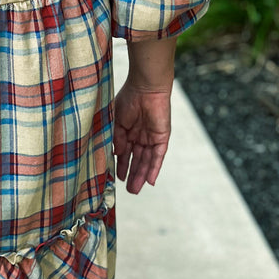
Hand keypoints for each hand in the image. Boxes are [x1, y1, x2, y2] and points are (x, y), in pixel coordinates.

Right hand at [112, 79, 171, 193]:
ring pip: (147, 161)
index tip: (116, 178)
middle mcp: (140, 136)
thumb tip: (116, 155)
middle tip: (129, 190)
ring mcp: (152, 137)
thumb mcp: (117, 121)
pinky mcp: (162, 137)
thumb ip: (117, 139)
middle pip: (137, 160)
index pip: (125, 153)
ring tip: (135, 190)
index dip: (121, 165)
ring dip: (142, 175)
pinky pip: (158, 156)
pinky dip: (155, 168)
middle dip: (133, 175)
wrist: (145, 88)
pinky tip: (150, 181)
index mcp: (128, 131)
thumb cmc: (128, 99)